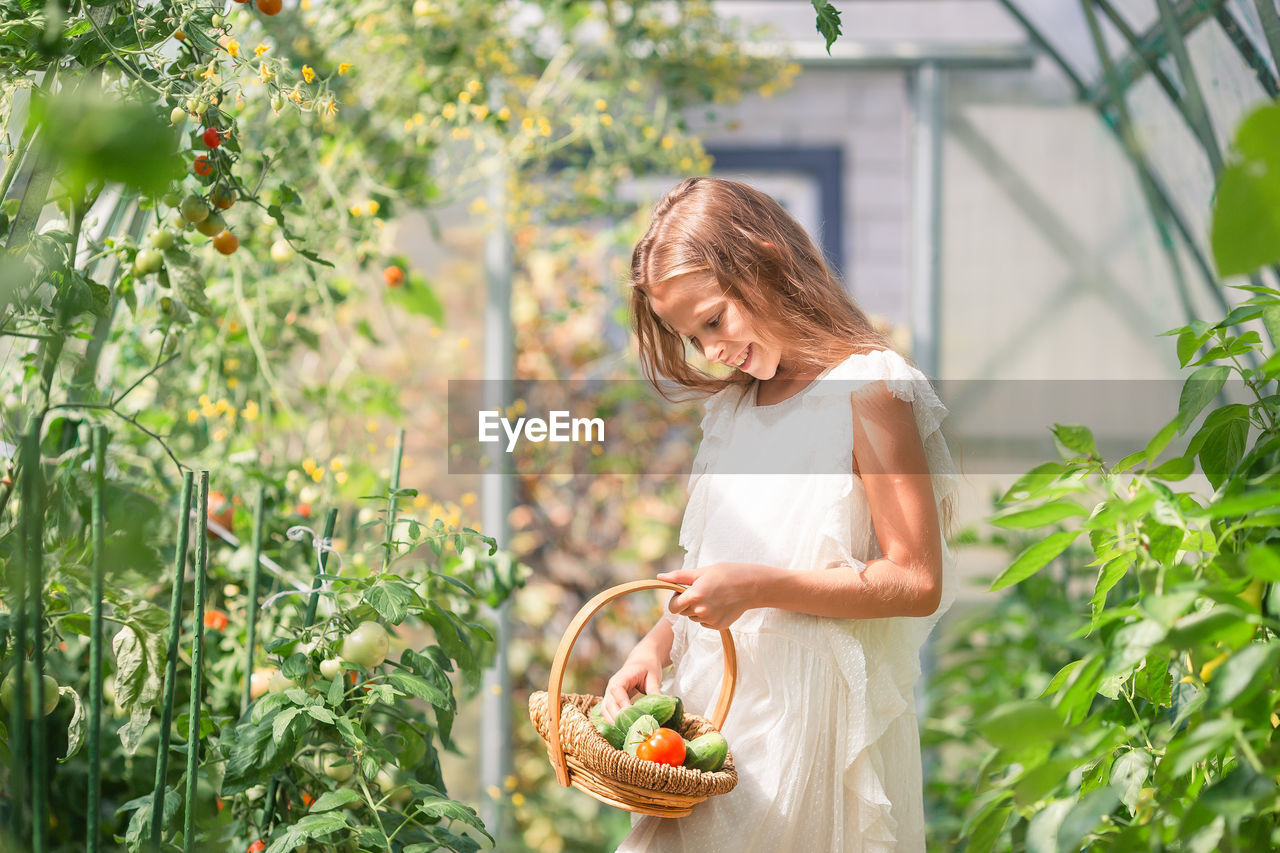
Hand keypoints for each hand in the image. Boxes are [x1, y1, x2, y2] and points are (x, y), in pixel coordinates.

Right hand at [600, 653, 661, 725]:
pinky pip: (607, 712)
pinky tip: (623, 728)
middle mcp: (611, 687)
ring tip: (626, 731)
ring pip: (605, 710)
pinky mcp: (611, 700)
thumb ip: (655, 691)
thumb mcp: (654, 676)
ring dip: (613, 722)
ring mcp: (609, 694)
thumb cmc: (648, 667)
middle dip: (617, 718)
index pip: (617, 692)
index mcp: (621, 678)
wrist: (642, 661)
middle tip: (630, 729)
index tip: (631, 717)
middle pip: (608, 704)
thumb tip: (661, 707)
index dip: (623, 705)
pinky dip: (612, 721)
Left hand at [658, 562, 780, 631]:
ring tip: (713, 596)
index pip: (673, 607)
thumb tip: (659, 577)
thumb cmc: (726, 574)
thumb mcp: (701, 572)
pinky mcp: (719, 626)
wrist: (752, 586)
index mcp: (694, 596)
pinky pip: (706, 622)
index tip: (683, 591)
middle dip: (687, 603)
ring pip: (694, 617)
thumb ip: (679, 577)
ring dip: (698, 609)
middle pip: (683, 612)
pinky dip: (709, 615)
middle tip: (701, 590)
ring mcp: (710, 620)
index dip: (676, 599)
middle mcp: (701, 611)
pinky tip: (720, 604)